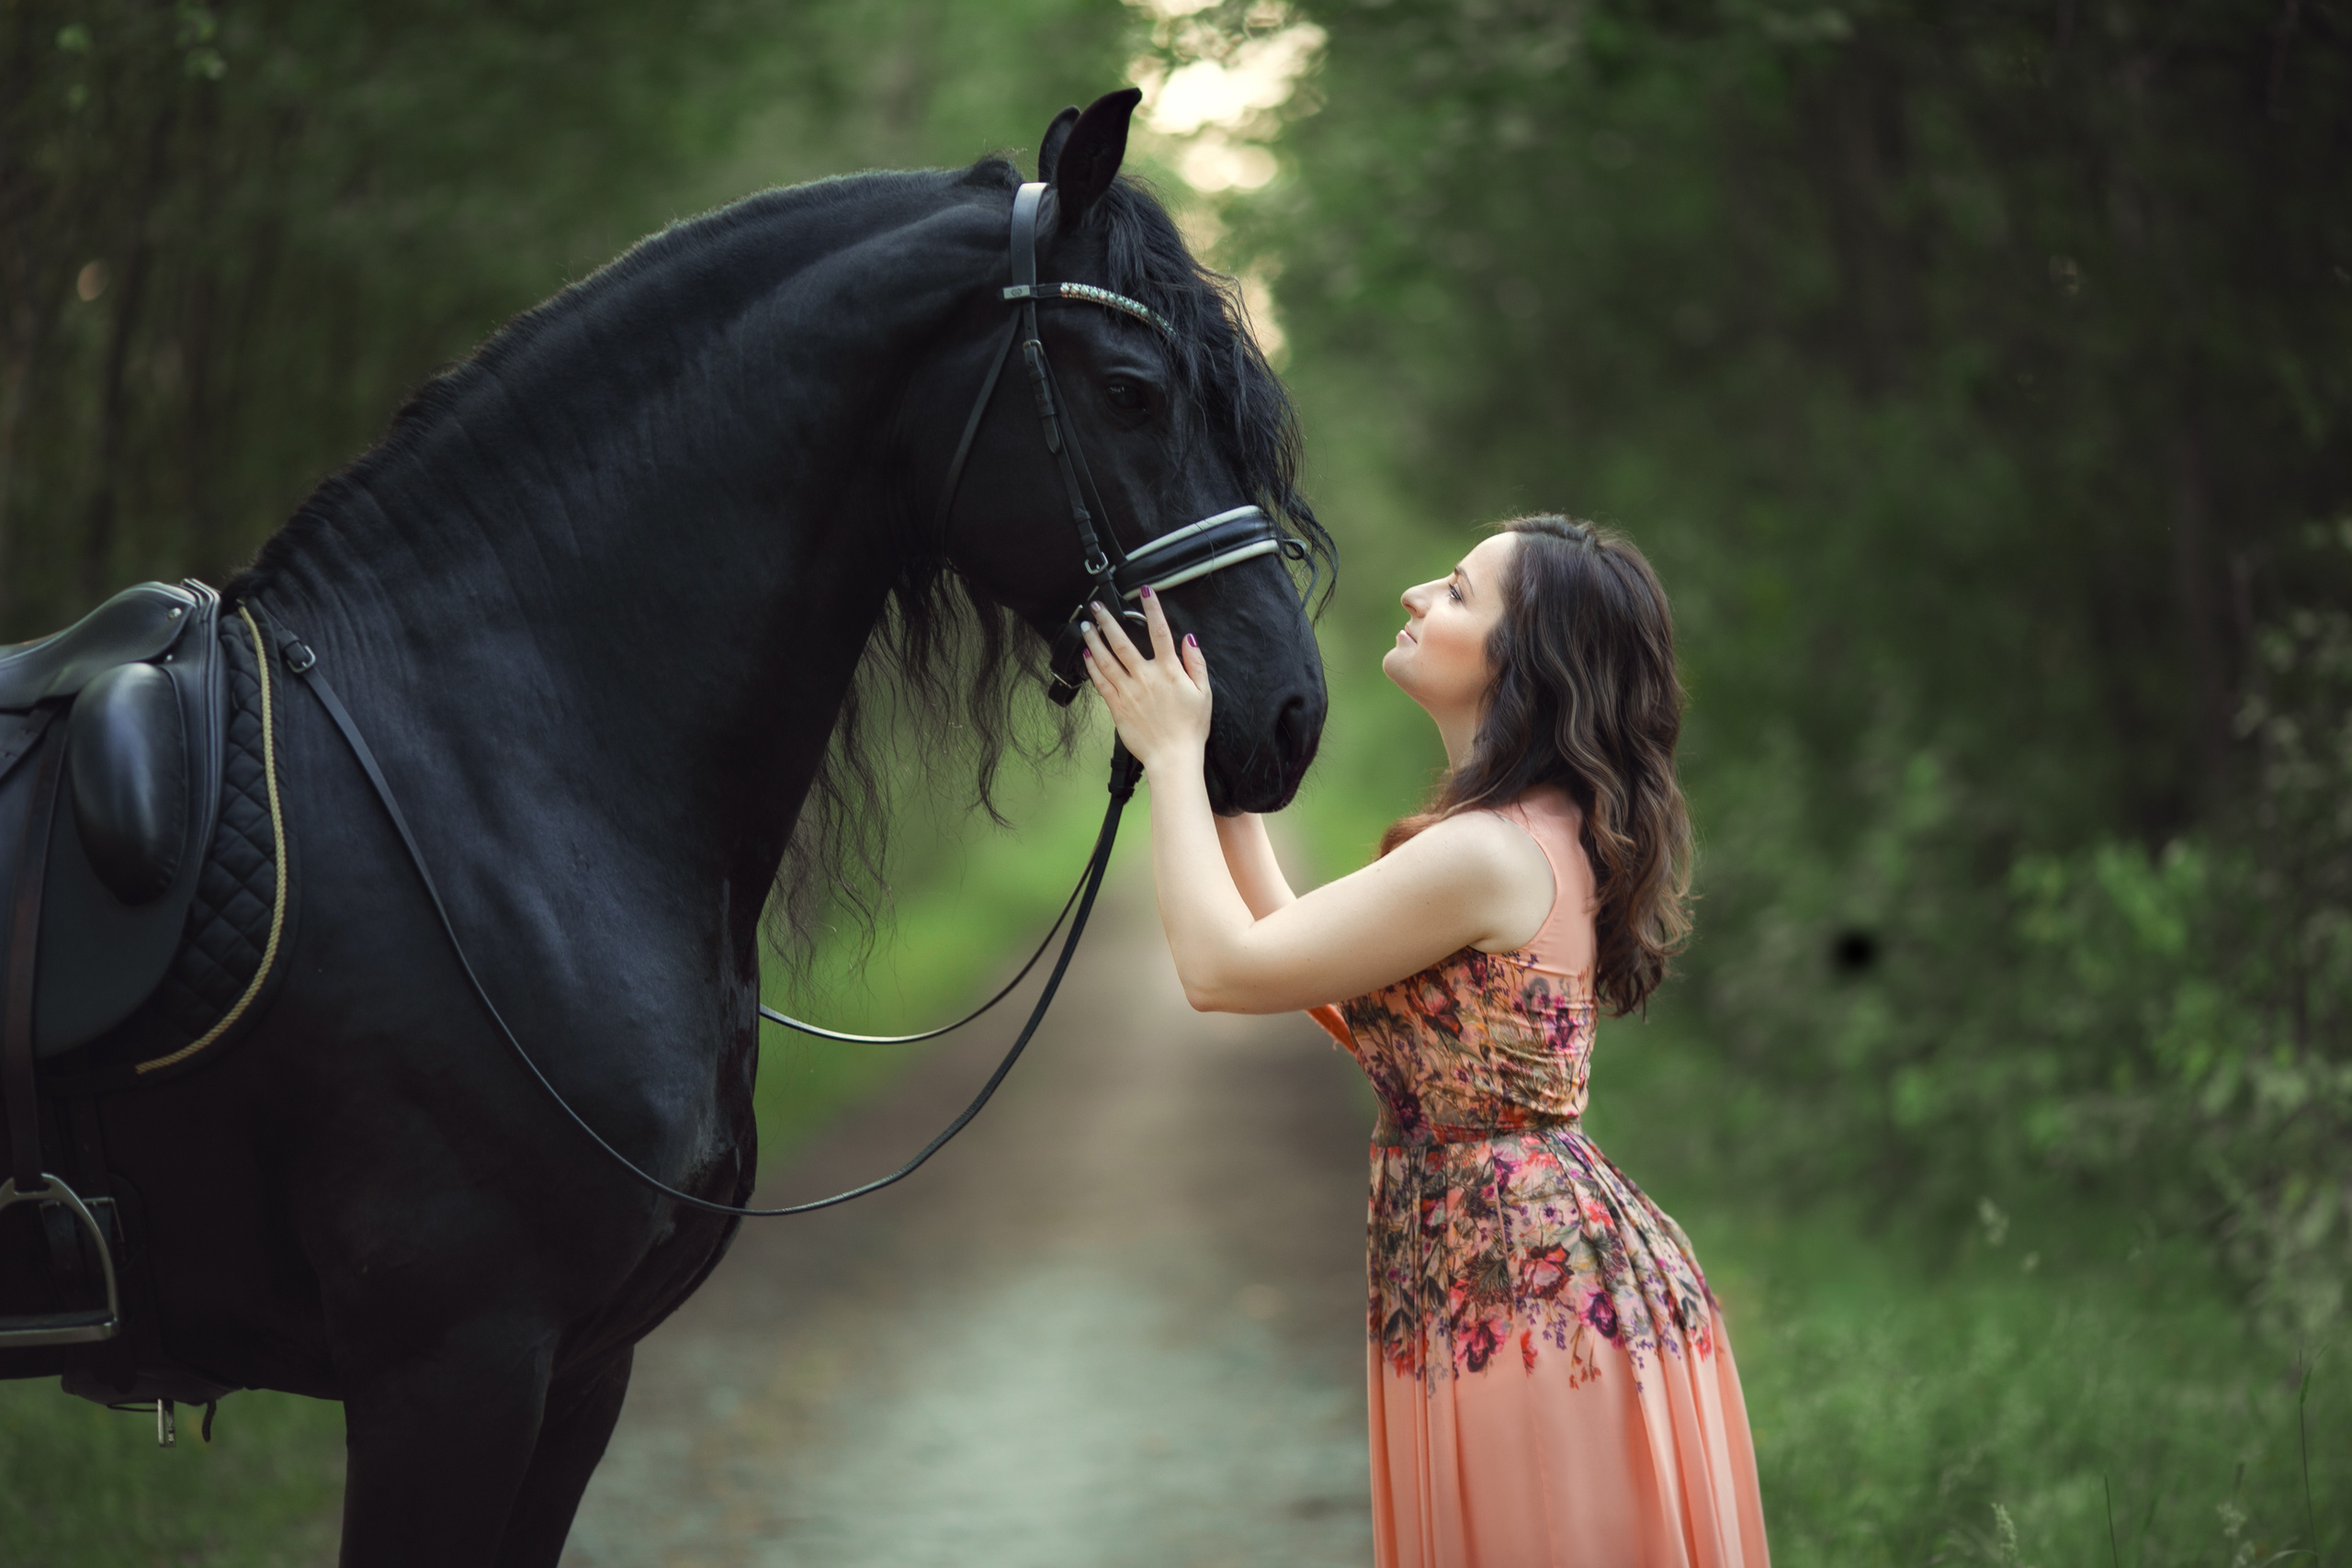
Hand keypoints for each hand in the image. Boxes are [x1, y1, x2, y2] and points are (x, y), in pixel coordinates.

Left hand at [1080, 588, 1210, 770]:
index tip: (1144, 591)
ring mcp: (1129, 691)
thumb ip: (1196, 663)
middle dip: (1109, 621)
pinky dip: (1092, 667)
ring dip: (1094, 640)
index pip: (1159, 632)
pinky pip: (1101, 683)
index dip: (1152, 608)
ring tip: (1086, 626)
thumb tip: (1189, 639)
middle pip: (1123, 642)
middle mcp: (1146, 677)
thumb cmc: (1190, 727)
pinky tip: (1086, 655)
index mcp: (1169, 671)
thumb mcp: (1204, 692)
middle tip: (1097, 606)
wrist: (1173, 756)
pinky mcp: (1117, 707)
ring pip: (1106, 660)